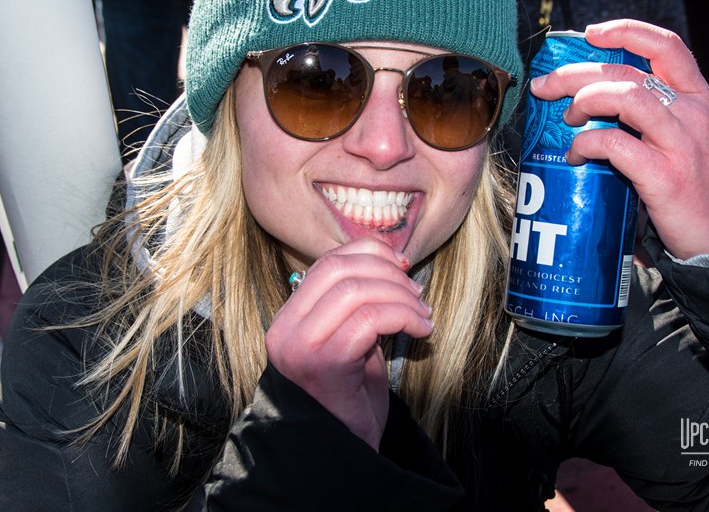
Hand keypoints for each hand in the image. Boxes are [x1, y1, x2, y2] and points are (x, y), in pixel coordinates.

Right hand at [264, 238, 432, 449]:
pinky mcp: (325, 364)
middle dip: (387, 273)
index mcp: (288, 319)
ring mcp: (301, 347)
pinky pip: (369, 320)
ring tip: (422, 315)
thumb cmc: (350, 399)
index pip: (327, 264)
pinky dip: (403, 317)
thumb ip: (355, 306)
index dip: (369, 255)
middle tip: (416, 293)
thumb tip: (387, 264)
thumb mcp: (349, 341)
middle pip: (339, 270)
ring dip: (400, 297)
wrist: (342, 453)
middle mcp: (286, 330)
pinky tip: (421, 330)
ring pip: (357, 292)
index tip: (400, 265)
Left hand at [528, 19, 708, 259]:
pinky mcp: (665, 176)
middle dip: (577, 72)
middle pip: (627, 71)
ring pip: (624, 96)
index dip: (626, 31)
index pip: (667, 46)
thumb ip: (652, 112)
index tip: (590, 33)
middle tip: (547, 85)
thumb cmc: (695, 183)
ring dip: (584, 101)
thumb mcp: (686, 135)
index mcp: (698, 97)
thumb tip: (589, 96)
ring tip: (566, 118)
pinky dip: (585, 144)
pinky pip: (615, 144)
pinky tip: (575, 155)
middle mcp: (692, 113)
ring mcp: (681, 143)